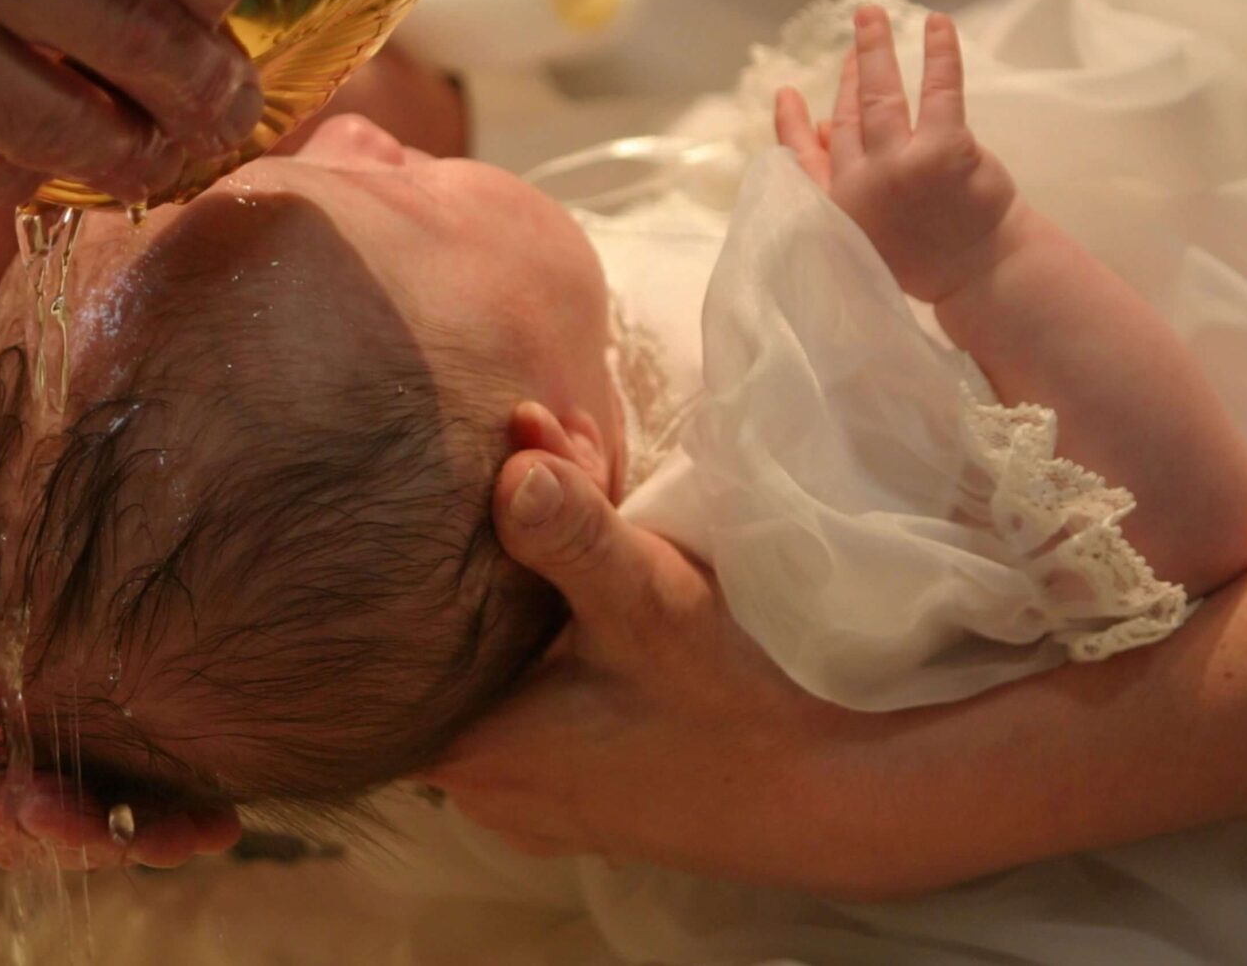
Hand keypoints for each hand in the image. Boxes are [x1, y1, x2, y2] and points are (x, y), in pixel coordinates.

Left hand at [426, 405, 895, 897]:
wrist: (831, 798)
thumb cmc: (729, 705)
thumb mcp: (648, 600)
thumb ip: (571, 530)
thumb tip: (512, 465)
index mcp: (466, 750)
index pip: (415, 624)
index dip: (455, 531)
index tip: (508, 456)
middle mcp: (478, 788)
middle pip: (464, 633)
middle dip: (508, 537)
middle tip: (559, 448)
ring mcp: (525, 798)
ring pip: (504, 658)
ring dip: (541, 574)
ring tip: (584, 479)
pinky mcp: (572, 793)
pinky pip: (538, 693)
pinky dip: (562, 629)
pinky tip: (602, 558)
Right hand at [773, 5, 1022, 302]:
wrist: (982, 274)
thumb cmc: (926, 253)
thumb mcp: (861, 228)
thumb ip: (834, 182)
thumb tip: (822, 126)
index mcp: (838, 204)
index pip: (805, 157)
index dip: (793, 124)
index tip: (787, 93)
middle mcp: (862, 182)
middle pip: (849, 115)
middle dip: (850, 73)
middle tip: (857, 36)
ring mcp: (901, 165)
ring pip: (881, 95)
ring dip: (874, 49)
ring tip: (871, 14)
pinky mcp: (945, 152)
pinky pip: (938, 90)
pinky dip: (937, 54)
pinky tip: (936, 25)